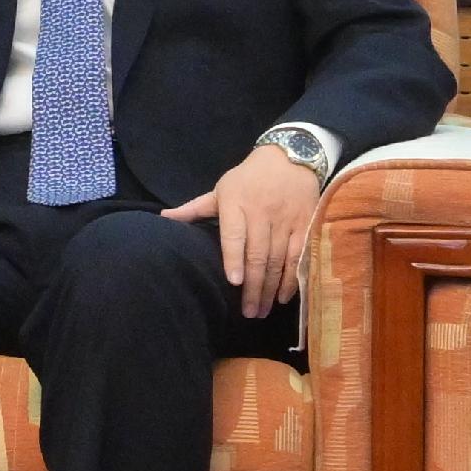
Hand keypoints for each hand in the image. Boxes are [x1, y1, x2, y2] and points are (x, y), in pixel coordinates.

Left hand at [163, 146, 327, 318]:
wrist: (291, 157)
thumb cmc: (249, 177)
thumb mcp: (221, 188)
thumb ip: (195, 208)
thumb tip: (164, 218)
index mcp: (236, 204)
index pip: (235, 235)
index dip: (235, 258)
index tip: (234, 282)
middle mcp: (262, 214)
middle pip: (258, 254)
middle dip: (254, 286)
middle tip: (248, 312)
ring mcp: (286, 220)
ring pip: (279, 259)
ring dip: (271, 288)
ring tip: (262, 311)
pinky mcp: (306, 225)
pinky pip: (300, 256)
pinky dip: (293, 278)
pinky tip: (285, 296)